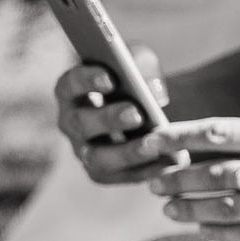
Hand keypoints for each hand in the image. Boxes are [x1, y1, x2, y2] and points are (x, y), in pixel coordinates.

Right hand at [52, 47, 176, 184]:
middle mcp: (72, 123)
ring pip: (98, 158)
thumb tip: (151, 88)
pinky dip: (147, 169)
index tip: (110, 79)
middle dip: (108, 119)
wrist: (152, 111)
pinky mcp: (103, 173)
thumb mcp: (140, 64)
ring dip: (127, 152)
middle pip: (81, 123)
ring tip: (153, 146)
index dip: (86, 81)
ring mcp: (84, 151)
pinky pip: (122, 175)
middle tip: (136, 114)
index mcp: (72, 92)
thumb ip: (140, 65)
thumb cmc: (138, 81)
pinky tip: (170, 160)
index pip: (70, 84)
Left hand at [146, 113, 239, 240]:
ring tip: (168, 207)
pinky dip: (219, 232)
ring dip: (190, 207)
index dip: (179, 137)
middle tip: (153, 181)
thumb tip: (238, 142)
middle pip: (213, 173)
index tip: (153, 140)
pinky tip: (201, 228)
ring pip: (225, 207)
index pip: (218, 133)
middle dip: (176, 178)